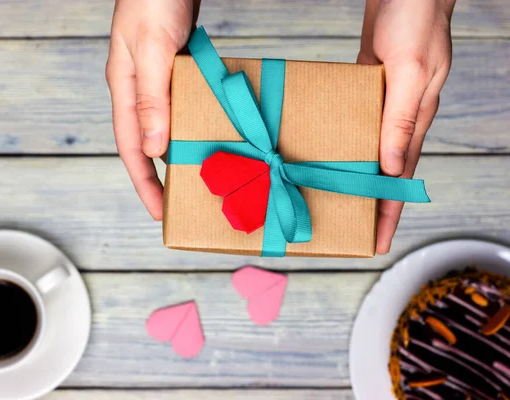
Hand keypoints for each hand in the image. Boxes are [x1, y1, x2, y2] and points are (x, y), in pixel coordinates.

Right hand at [106, 0, 198, 219]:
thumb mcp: (151, 49)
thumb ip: (152, 98)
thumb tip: (156, 148)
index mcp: (124, 88)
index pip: (131, 147)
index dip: (144, 183)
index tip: (159, 212)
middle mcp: (138, 90)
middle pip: (147, 143)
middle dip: (161, 176)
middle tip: (181, 202)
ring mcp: (157, 81)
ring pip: (167, 127)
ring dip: (180, 151)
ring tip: (198, 176)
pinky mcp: (174, 70)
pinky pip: (183, 107)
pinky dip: (194, 124)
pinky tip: (210, 132)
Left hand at [357, 0, 454, 253]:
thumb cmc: (416, 21)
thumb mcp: (411, 72)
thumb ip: (402, 120)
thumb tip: (392, 166)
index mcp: (414, 119)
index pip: (400, 178)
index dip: (389, 211)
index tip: (377, 241)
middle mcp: (398, 118)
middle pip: (382, 171)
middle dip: (368, 202)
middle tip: (349, 230)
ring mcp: (381, 103)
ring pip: (365, 149)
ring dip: (351, 173)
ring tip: (332, 197)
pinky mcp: (366, 87)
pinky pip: (352, 121)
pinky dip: (340, 139)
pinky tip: (323, 148)